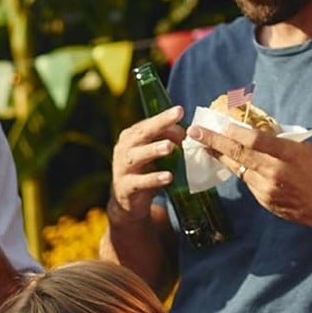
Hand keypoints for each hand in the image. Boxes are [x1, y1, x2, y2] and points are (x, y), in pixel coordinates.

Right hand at [109, 107, 184, 222]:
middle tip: (176, 116)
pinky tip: (168, 177)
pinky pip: (140, 182)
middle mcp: (123, 150)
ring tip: (169, 147)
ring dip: (153, 150)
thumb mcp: (154, 153)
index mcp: (130, 137)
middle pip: (141, 134)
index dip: (163, 118)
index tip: (179, 111)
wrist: (127, 201)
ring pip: (137, 157)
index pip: (148, 125)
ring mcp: (122, 169)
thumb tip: (189, 134)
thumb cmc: (145, 171)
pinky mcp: (125, 188)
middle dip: (159, 124)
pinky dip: (154, 179)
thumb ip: (169, 140)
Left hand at [186, 120, 311, 225]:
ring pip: (239, 169)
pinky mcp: (264, 201)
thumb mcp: (308, 151)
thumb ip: (282, 144)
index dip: (234, 131)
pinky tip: (230, 162)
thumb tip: (261, 134)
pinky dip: (240, 170)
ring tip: (205, 145)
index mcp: (289, 154)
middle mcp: (274, 172)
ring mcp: (266, 189)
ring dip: (221, 156)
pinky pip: (248, 182)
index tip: (217, 123)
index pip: (256, 140)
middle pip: (238, 154)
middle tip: (194, 132)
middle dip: (214, 142)